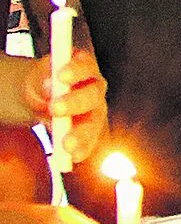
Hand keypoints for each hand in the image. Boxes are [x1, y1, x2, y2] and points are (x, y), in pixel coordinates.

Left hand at [21, 49, 105, 164]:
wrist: (45, 100)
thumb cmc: (45, 85)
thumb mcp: (41, 79)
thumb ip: (45, 82)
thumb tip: (48, 87)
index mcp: (85, 70)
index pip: (85, 66)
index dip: (76, 70)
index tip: (61, 75)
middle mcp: (95, 90)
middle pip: (92, 95)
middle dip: (75, 102)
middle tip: (55, 108)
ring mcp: (96, 112)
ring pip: (95, 122)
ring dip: (81, 133)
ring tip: (66, 144)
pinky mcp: (93, 132)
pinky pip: (91, 142)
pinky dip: (83, 149)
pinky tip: (73, 157)